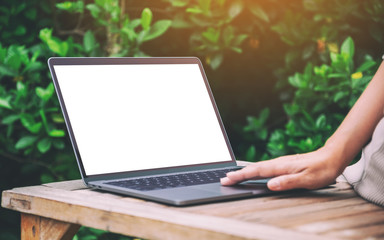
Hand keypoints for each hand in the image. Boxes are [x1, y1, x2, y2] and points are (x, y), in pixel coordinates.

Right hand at [221, 147, 344, 190]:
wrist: (333, 155)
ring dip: (245, 172)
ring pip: (258, 167)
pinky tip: (253, 173)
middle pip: (254, 168)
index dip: (241, 176)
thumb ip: (288, 182)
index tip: (228, 179)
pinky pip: (265, 167)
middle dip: (238, 174)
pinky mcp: (285, 164)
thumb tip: (270, 184)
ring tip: (234, 176)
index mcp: (282, 166)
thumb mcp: (308, 179)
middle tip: (224, 179)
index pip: (257, 172)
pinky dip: (255, 170)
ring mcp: (281, 162)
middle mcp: (279, 163)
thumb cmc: (323, 168)